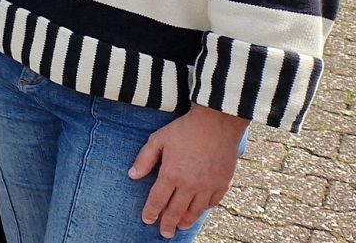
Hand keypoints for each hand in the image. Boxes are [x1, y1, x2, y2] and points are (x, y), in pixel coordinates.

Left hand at [131, 104, 246, 237]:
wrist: (216, 123)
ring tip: (180, 226)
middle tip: (164, 234)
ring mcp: (208, 186)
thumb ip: (144, 159)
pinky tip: (198, 211)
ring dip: (186, 221)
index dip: (151, 212)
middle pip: (176, 211)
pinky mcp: (223, 184)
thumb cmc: (184, 130)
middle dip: (168, 224)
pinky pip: (212, 202)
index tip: (147, 220)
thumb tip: (132, 175)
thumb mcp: (157, 140)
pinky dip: (204, 209)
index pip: (158, 200)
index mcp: (171, 175)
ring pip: (195, 211)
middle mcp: (190, 185)